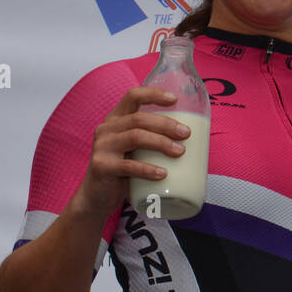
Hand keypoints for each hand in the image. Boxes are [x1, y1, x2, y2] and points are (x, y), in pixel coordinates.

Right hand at [72, 87, 187, 218]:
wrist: (98, 197)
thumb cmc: (125, 170)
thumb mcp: (137, 150)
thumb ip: (153, 140)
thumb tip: (193, 140)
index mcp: (116, 119)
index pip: (133, 96)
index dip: (154, 94)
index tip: (175, 99)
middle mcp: (107, 129)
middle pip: (139, 119)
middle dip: (166, 124)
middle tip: (186, 134)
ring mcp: (102, 147)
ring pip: (135, 137)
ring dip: (161, 143)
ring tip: (180, 152)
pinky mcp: (101, 166)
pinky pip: (128, 166)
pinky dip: (148, 169)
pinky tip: (162, 174)